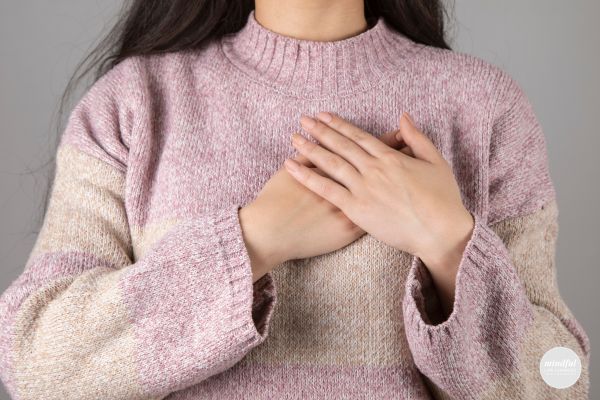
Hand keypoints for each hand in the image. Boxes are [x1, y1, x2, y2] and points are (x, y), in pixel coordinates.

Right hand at [239, 128, 406, 282]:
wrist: (271, 231)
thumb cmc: (276, 200)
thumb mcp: (288, 171)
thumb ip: (306, 156)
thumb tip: (317, 142)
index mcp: (335, 168)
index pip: (365, 149)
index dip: (382, 140)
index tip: (397, 132)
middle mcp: (347, 185)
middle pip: (379, 167)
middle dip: (398, 155)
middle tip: (415, 145)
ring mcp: (352, 207)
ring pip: (382, 191)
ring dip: (398, 179)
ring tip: (413, 168)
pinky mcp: (350, 228)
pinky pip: (375, 216)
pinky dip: (389, 208)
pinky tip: (399, 203)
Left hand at [284, 111, 474, 311]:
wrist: (440, 233)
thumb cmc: (442, 200)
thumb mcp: (436, 162)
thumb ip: (417, 138)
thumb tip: (403, 117)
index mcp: (390, 158)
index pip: (358, 136)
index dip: (339, 124)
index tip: (324, 116)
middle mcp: (373, 169)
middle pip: (341, 146)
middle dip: (320, 131)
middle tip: (303, 120)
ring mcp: (363, 189)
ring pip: (331, 163)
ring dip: (310, 149)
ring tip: (294, 138)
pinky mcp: (356, 209)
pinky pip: (327, 190)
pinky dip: (308, 177)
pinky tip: (292, 167)